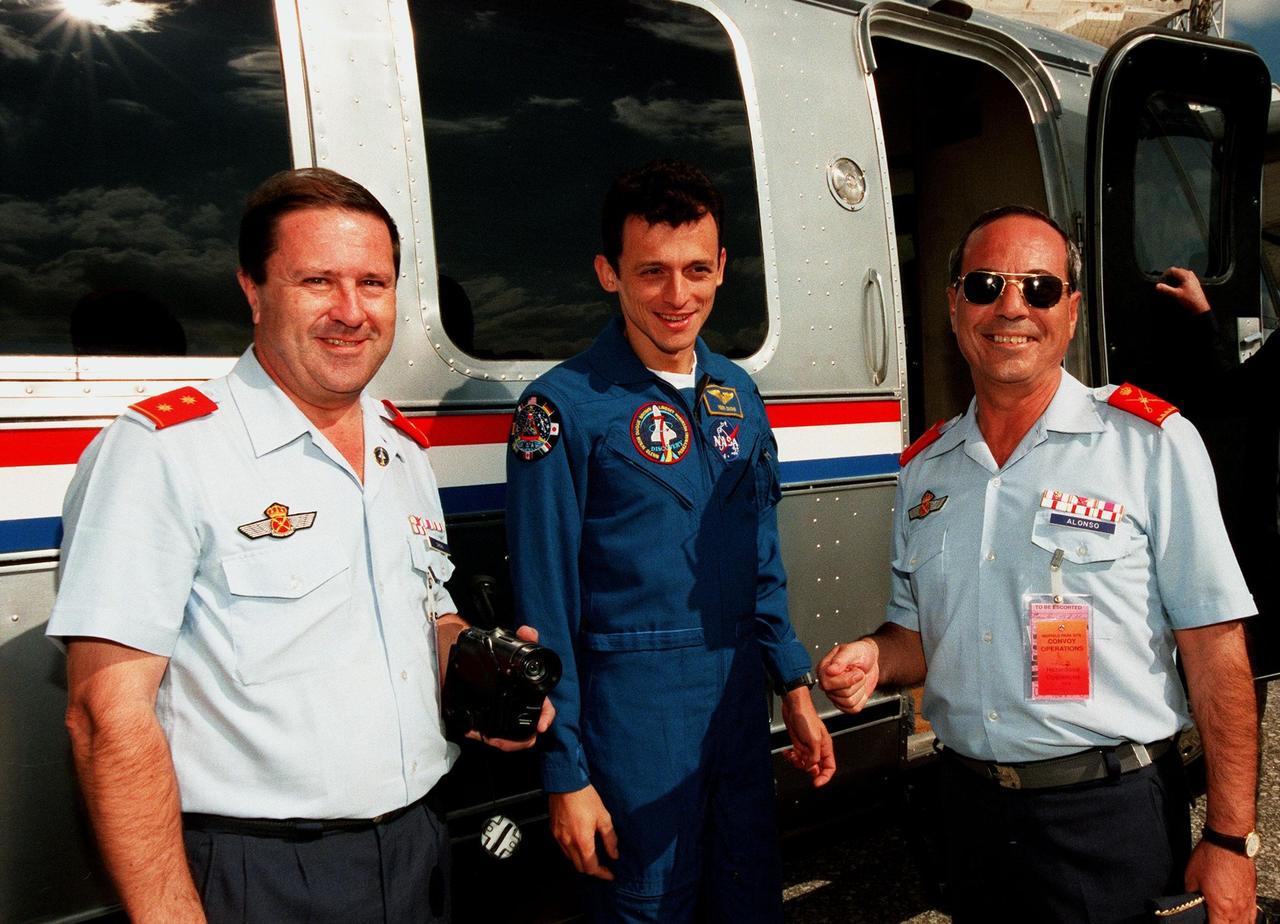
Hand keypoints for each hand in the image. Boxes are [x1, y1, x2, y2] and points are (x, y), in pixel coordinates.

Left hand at [469, 625, 555, 750]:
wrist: (484, 668)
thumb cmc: (508, 664)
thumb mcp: (516, 650)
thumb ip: (525, 639)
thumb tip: (528, 630)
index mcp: (533, 696)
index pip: (546, 710)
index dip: (546, 718)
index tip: (541, 726)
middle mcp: (525, 710)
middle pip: (529, 732)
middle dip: (519, 739)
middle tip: (502, 739)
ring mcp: (511, 719)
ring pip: (515, 740)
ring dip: (504, 742)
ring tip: (488, 738)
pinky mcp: (497, 725)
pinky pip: (497, 738)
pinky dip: (488, 737)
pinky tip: (476, 733)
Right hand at [548, 784, 618, 879]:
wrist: (565, 784)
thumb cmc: (585, 798)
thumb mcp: (603, 817)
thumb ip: (609, 838)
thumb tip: (614, 854)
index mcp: (582, 841)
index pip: (591, 868)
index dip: (602, 874)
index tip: (610, 874)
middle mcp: (568, 843)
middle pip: (579, 867)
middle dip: (592, 870)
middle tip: (603, 867)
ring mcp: (559, 838)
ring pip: (570, 859)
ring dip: (581, 861)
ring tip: (593, 856)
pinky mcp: (553, 831)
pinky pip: (563, 848)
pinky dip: (573, 852)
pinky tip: (580, 844)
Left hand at [780, 687, 834, 785]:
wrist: (793, 707)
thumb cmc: (806, 717)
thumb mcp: (814, 740)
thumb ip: (814, 757)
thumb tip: (810, 768)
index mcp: (826, 747)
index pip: (830, 767)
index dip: (825, 777)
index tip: (817, 783)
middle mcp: (817, 748)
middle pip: (816, 768)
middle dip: (807, 769)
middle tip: (801, 763)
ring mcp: (807, 747)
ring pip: (804, 764)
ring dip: (797, 763)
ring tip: (793, 756)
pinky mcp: (797, 744)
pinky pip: (795, 757)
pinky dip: (790, 757)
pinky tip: (787, 752)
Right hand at [818, 639, 879, 713]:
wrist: (871, 659)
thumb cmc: (860, 653)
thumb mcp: (852, 651)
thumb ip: (840, 660)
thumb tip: (830, 670)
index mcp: (824, 670)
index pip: (828, 684)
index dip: (846, 680)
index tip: (856, 670)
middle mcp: (827, 684)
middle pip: (841, 694)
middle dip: (856, 683)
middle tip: (858, 673)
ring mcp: (835, 695)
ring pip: (848, 702)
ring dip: (859, 690)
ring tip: (858, 679)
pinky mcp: (845, 704)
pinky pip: (853, 709)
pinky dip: (861, 699)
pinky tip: (859, 688)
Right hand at [1156, 266, 1210, 315]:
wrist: (1200, 307)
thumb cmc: (1190, 300)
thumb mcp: (1176, 295)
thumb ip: (1166, 289)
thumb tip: (1157, 285)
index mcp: (1186, 275)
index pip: (1172, 270)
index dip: (1165, 274)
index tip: (1161, 280)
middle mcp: (1190, 275)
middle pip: (1177, 271)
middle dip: (1170, 276)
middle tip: (1164, 283)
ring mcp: (1193, 278)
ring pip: (1181, 274)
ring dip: (1174, 278)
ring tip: (1170, 285)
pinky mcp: (1194, 283)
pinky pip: (1185, 278)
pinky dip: (1179, 280)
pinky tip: (1177, 287)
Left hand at [1185, 839, 1255, 923]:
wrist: (1228, 841)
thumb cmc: (1211, 856)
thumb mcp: (1190, 877)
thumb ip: (1191, 895)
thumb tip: (1189, 902)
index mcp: (1221, 908)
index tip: (1202, 921)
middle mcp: (1237, 909)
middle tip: (1212, 919)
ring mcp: (1247, 902)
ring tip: (1223, 919)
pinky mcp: (1252, 895)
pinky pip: (1251, 915)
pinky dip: (1245, 919)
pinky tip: (1237, 917)